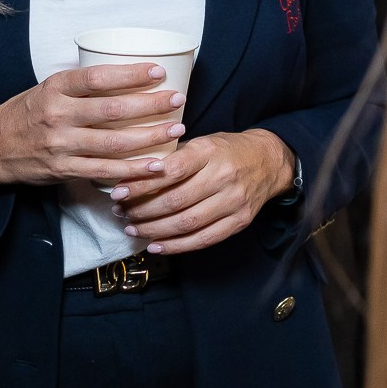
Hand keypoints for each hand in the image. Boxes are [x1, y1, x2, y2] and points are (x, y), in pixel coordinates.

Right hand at [0, 63, 185, 187]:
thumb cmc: (27, 113)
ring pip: (113, 143)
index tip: (158, 72)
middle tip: (177, 100)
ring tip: (176, 130)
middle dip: (150, 106)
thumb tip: (126, 75)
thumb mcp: (47, 88)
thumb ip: (80, 86)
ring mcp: (61, 145)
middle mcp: (58, 115)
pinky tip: (155, 166)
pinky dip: (132, 170)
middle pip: (111, 110)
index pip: (97, 77)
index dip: (130, 74)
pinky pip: (104, 170)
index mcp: (55, 88)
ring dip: (149, 138)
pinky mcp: (64, 169)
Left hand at [108, 129, 294, 256]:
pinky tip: (156, 246)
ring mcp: (233, 202)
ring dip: (154, 231)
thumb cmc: (226, 150)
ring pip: (186, 223)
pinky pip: (203, 239)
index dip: (141, 184)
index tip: (118, 191)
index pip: (170, 171)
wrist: (268, 161)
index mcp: (209, 151)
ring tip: (133, 229)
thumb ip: (173, 157)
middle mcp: (223, 176)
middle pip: (175, 201)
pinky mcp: (239, 222)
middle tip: (121, 213)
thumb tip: (133, 175)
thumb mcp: (201, 142)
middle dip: (142, 210)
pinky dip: (176, 246)